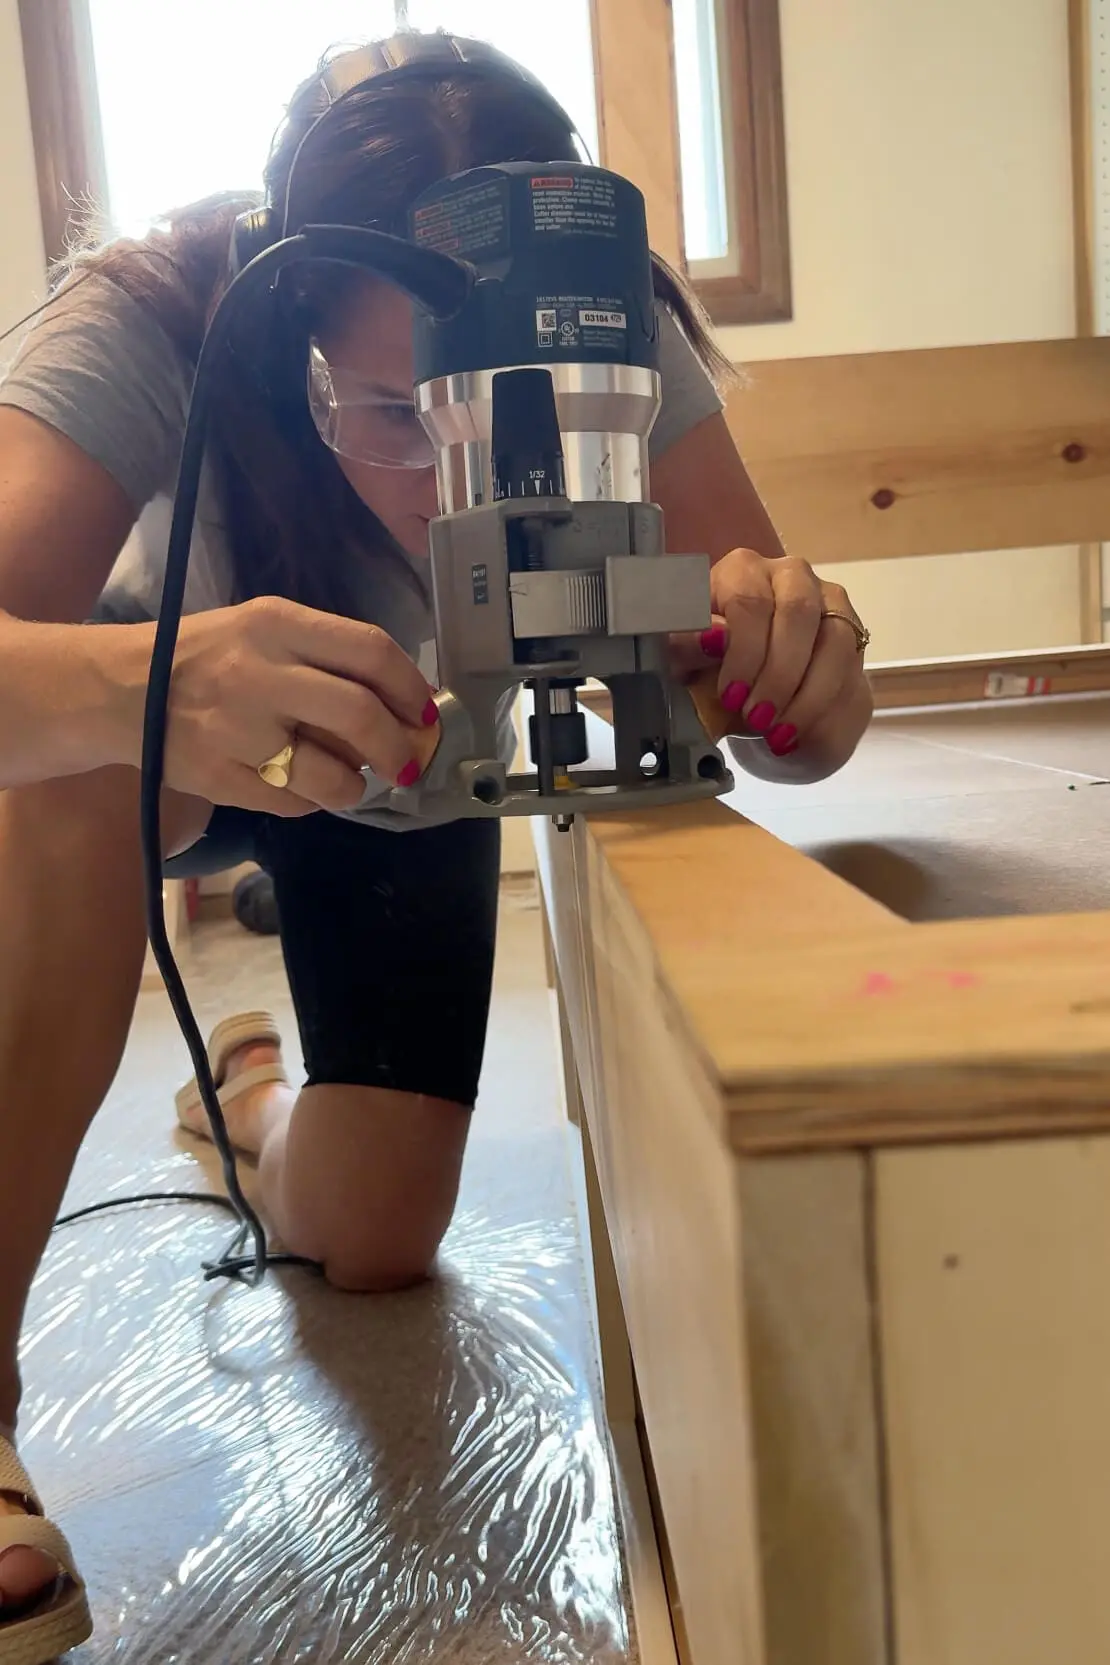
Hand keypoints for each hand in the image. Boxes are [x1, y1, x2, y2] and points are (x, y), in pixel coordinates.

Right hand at [104, 596, 439, 813]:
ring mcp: (235, 730)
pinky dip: (312, 801)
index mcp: (276, 624)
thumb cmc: (210, 656)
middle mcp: (258, 673)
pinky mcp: (218, 778)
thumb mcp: (265, 629)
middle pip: (358, 714)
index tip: (424, 713)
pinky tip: (305, 788)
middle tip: (405, 761)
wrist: (120, 690)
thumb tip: (402, 703)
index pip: (369, 650)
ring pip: (329, 774)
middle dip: (397, 746)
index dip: (410, 688)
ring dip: (355, 784)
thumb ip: (326, 655)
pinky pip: (292, 804)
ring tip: (351, 780)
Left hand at [674, 549, 872, 778]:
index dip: (744, 652)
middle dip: (778, 674)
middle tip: (757, 717)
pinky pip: (851, 674)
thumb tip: (712, 638)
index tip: (732, 695)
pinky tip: (797, 734)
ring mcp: (830, 604)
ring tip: (778, 733)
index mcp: (742, 571)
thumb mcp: (685, 661)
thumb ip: (688, 647)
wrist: (745, 694)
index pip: (750, 600)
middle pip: (799, 613)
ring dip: (807, 695)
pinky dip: (823, 711)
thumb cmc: (707, 668)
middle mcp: (792, 576)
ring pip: (836, 641)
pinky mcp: (852, 641)